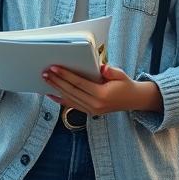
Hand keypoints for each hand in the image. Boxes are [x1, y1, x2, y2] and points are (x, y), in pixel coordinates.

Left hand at [44, 64, 160, 115]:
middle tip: (45, 72)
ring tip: (45, 79)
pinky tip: (51, 94)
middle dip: (56, 81)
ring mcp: (92, 110)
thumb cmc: (125, 84)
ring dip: (56, 88)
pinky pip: (72, 105)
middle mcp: (95, 105)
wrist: (133, 100)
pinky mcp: (90, 112)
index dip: (65, 75)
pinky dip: (60, 99)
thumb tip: (101, 67)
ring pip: (69, 98)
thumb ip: (111, 71)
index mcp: (102, 95)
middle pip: (71, 91)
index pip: (79, 83)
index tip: (54, 68)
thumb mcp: (121, 74)